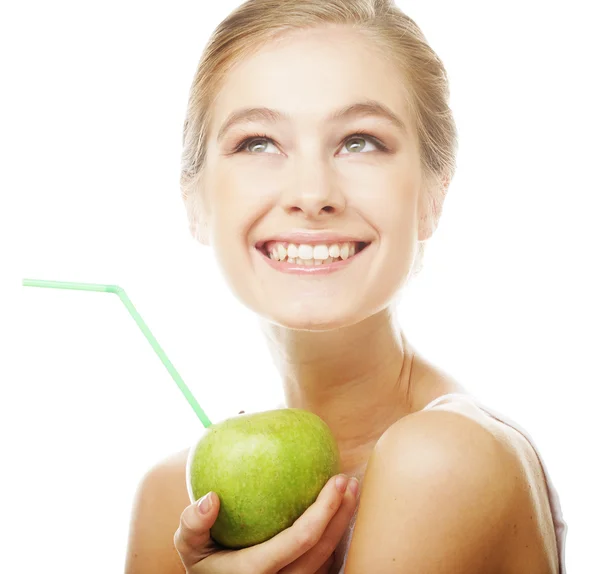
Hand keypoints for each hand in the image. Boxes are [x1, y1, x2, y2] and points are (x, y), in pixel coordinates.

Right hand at [174, 473, 358, 573]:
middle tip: (349, 480)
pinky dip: (336, 540)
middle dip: (342, 514)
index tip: (337, 480)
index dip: (324, 511)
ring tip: (351, 492)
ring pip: (329, 560)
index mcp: (256, 572)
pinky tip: (339, 513)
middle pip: (324, 550)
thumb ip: (193, 524)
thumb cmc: (202, 565)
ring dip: (344, 525)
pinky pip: (326, 566)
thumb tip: (211, 498)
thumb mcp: (188, 547)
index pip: (301, 540)